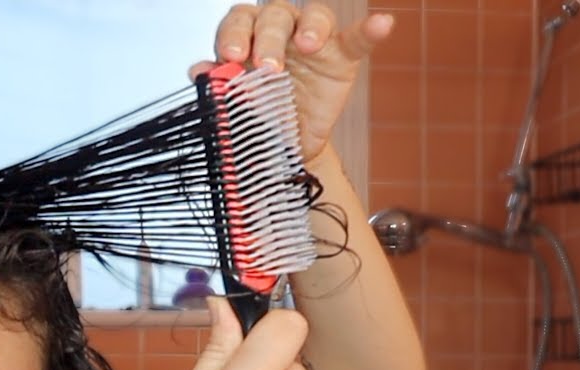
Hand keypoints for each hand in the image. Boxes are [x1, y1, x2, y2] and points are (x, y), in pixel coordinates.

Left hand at [189, 1, 394, 164]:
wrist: (282, 145)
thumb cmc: (257, 115)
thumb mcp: (235, 105)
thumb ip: (217, 86)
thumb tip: (198, 71)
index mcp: (248, 38)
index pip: (239, 21)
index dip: (234, 34)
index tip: (232, 56)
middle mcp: (279, 30)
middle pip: (274, 16)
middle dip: (269, 38)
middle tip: (268, 67)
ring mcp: (314, 41)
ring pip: (313, 16)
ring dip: (311, 27)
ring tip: (309, 45)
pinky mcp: (342, 56)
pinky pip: (358, 37)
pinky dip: (371, 29)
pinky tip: (381, 23)